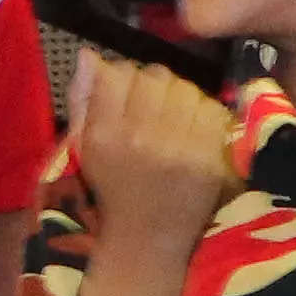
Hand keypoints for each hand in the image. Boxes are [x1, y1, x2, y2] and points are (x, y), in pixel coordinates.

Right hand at [66, 47, 244, 236]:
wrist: (146, 240)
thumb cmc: (112, 190)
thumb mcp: (85, 148)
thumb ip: (83, 100)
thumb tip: (88, 55)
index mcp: (104, 136)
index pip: (117, 74)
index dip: (122, 77)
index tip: (124, 93)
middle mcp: (140, 139)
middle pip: (155, 75)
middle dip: (154, 84)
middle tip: (152, 105)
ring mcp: (179, 149)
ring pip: (187, 88)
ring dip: (180, 96)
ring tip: (173, 117)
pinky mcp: (210, 159)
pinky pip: (212, 110)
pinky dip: (203, 113)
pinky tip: (192, 130)